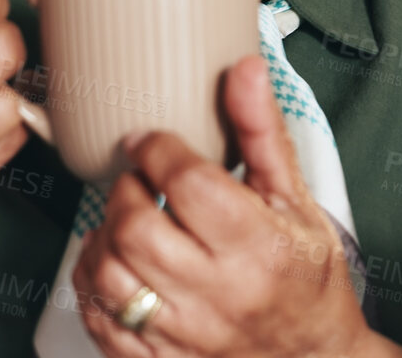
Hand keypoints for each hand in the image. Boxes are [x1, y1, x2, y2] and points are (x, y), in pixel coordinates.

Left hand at [73, 54, 399, 357]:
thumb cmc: (307, 279)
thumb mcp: (297, 200)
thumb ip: (263, 133)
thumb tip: (245, 71)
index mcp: (259, 247)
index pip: (186, 182)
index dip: (156, 150)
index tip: (150, 142)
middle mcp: (219, 294)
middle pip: (136, 227)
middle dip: (126, 192)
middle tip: (140, 183)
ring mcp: (184, 335)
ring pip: (109, 273)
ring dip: (105, 236)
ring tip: (128, 221)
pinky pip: (99, 319)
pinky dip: (94, 283)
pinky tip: (116, 263)